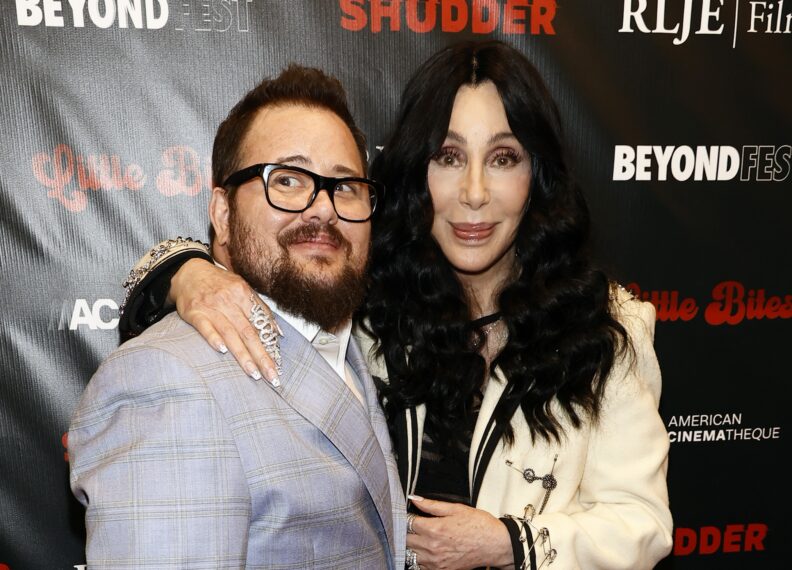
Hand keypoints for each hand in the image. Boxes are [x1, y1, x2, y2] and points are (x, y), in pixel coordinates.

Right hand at [170, 258, 280, 382]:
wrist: (188, 271)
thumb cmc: (218, 283)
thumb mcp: (242, 288)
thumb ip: (260, 309)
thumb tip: (278, 332)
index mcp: (244, 294)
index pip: (261, 324)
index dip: (270, 345)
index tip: (278, 364)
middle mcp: (229, 301)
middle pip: (249, 333)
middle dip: (262, 357)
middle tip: (272, 376)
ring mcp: (211, 307)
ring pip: (231, 334)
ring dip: (243, 355)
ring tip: (254, 373)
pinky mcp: (195, 312)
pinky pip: (205, 327)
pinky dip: (214, 338)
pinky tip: (222, 351)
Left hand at [406, 495, 513, 569]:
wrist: (495, 544)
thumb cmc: (479, 526)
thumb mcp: (455, 508)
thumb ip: (432, 505)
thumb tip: (415, 499)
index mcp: (434, 529)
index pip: (407, 523)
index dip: (408, 516)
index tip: (411, 514)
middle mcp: (432, 548)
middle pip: (406, 539)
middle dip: (407, 531)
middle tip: (415, 525)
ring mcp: (436, 562)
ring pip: (410, 554)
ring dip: (412, 545)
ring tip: (420, 537)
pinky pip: (420, 566)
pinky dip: (420, 558)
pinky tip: (427, 550)